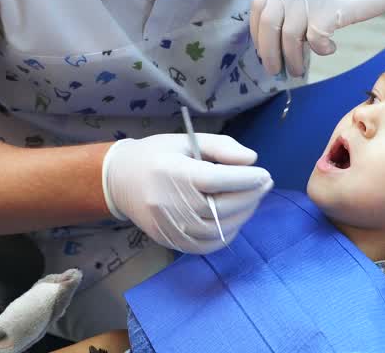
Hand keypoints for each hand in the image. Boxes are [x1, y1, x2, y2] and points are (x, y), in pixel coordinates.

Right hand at [102, 134, 272, 253]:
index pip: (216, 180)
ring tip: (252, 198)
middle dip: (250, 196)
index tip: (264, 174)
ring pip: (217, 229)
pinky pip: (206, 245)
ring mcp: (169, 226)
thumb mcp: (187, 140)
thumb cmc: (157, 155)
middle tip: (265, 183)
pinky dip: (227, 233)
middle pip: (220, 207)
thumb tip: (252, 160)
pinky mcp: (170, 241)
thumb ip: (221, 147)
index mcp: (173, 172)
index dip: (245, 179)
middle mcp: (169, 203)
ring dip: (243, 215)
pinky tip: (235, 218)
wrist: (119, 180)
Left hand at [249, 0, 384, 76]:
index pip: (259, 6)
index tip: (263, 49)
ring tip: (298, 70)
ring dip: (292, 59)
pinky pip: (315, 40)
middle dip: (269, 52)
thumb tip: (282, 37)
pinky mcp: (329, 8)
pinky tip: (330, 48)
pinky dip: (320, 50)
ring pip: (290, 37)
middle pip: (269, 24)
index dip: (257, 32)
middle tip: (275, 70)